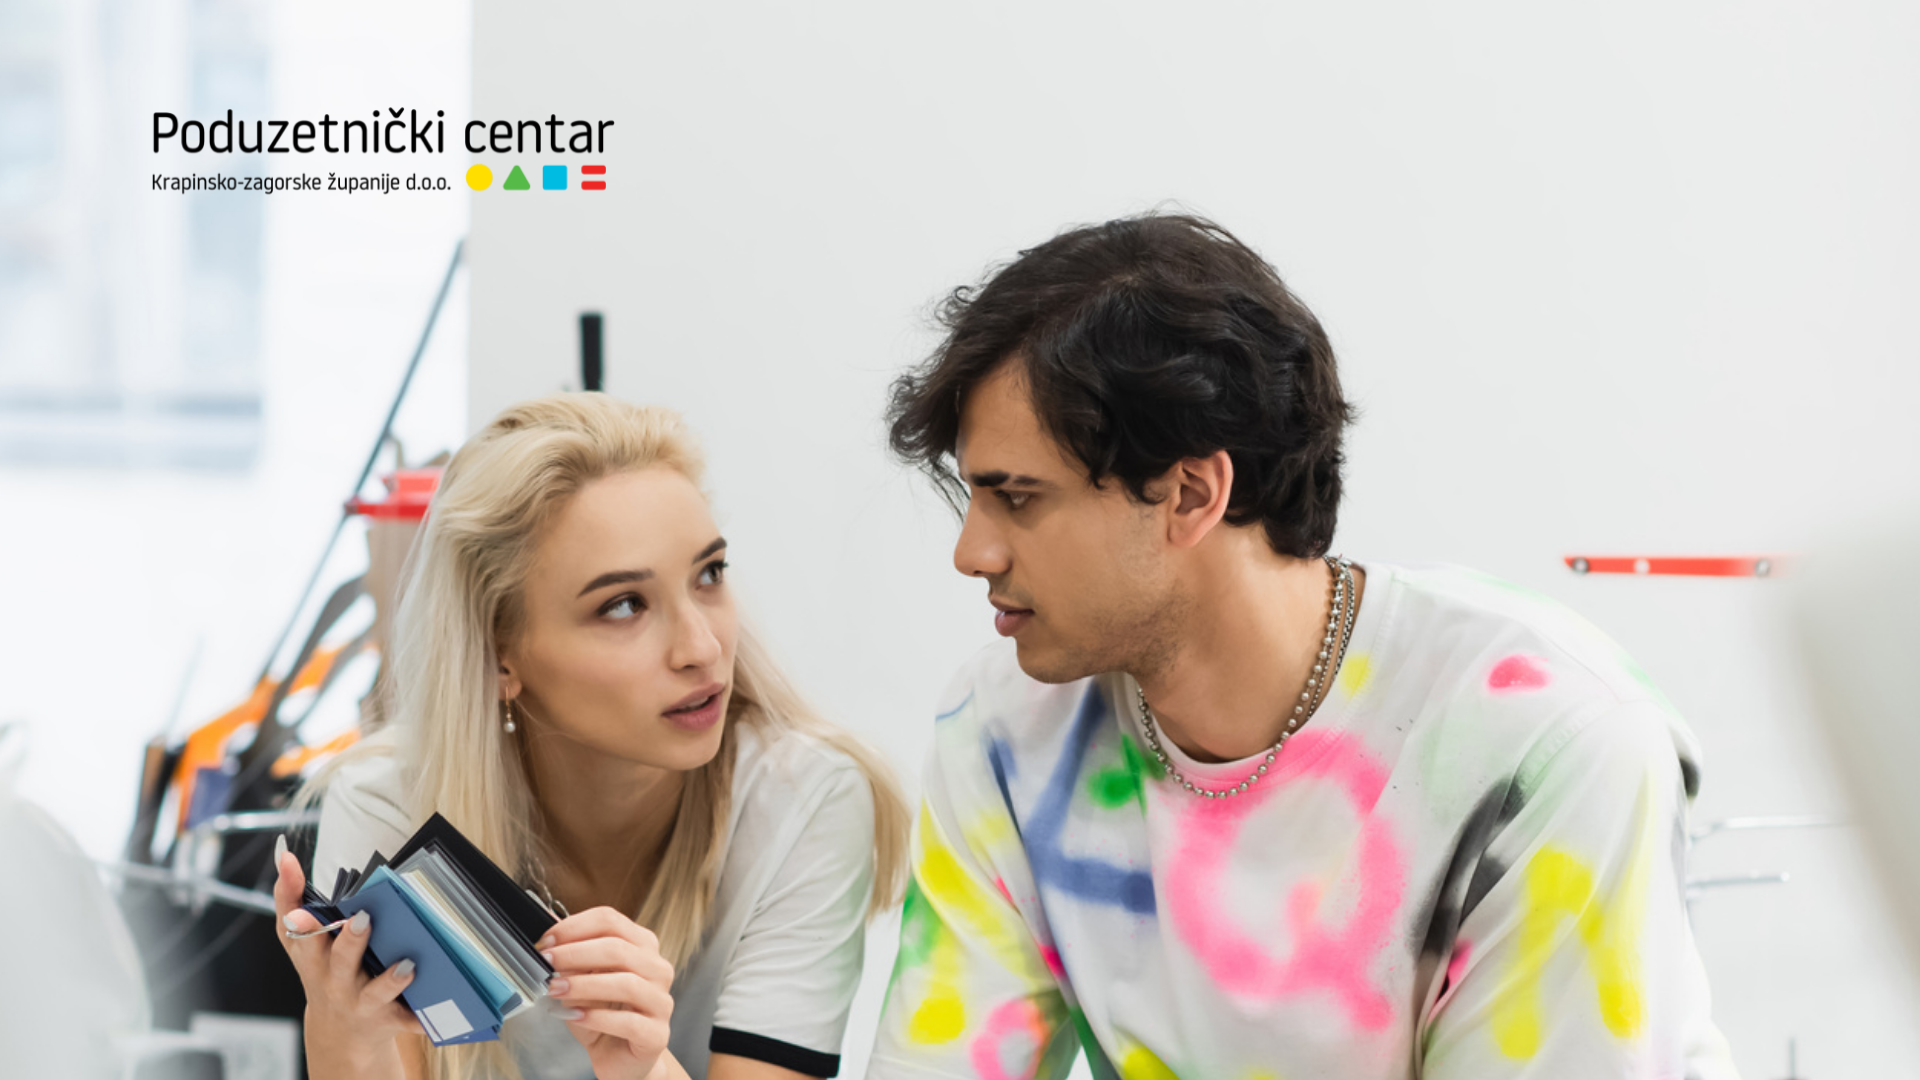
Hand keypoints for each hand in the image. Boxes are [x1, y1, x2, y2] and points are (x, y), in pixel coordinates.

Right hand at [271, 836, 421, 1079]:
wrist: (340, 1036)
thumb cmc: (324, 974)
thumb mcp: (303, 942)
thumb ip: (292, 900)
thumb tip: (285, 853)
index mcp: (313, 957)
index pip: (296, 927)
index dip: (292, 897)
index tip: (291, 865)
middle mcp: (335, 981)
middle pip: (340, 960)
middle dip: (351, 941)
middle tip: (363, 918)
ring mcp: (362, 1002)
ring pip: (377, 992)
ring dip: (391, 980)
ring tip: (407, 966)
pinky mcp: (388, 1020)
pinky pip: (408, 1020)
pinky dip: (422, 1018)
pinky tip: (436, 1013)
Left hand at [540, 906, 676, 1079]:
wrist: (620, 1057)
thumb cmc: (602, 1014)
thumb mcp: (583, 981)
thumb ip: (573, 961)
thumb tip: (551, 941)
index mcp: (642, 946)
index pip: (610, 920)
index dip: (574, 927)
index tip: (547, 942)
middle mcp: (657, 969)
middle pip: (618, 948)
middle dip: (575, 953)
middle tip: (547, 963)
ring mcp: (661, 1001)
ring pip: (626, 983)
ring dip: (584, 985)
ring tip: (556, 990)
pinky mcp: (656, 1034)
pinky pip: (629, 1022)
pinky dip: (598, 1018)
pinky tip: (577, 1017)